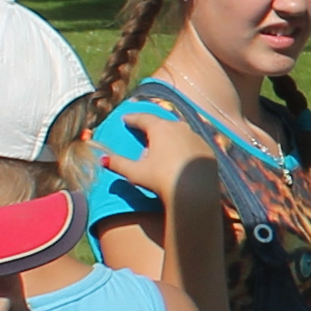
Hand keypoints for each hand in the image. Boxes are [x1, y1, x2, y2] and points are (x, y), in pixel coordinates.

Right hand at [99, 111, 217, 210]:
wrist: (195, 191)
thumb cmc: (161, 178)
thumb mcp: (136, 172)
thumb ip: (118, 164)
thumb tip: (102, 159)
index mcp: (160, 128)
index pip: (143, 118)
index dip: (133, 118)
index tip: (126, 118)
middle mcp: (179, 127)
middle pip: (162, 123)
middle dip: (151, 126)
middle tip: (143, 128)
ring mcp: (196, 137)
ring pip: (179, 131)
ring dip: (169, 135)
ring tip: (161, 143)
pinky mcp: (207, 149)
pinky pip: (191, 143)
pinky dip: (183, 145)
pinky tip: (180, 154)